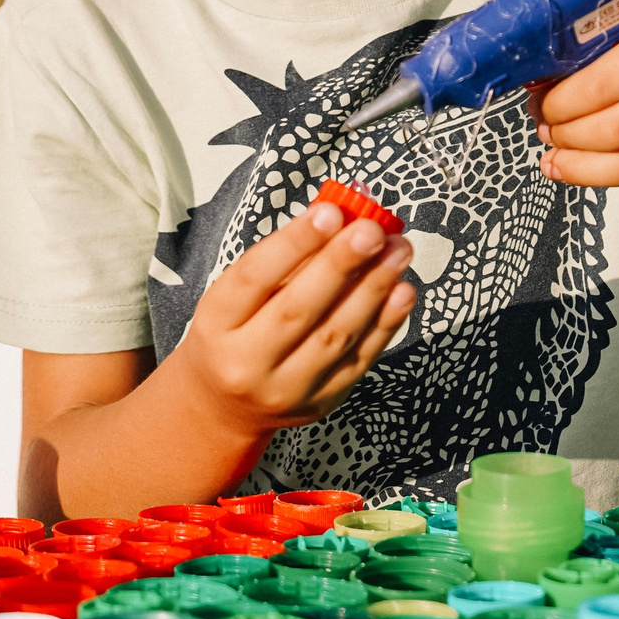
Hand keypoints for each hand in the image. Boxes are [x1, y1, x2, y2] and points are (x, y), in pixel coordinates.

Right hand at [163, 200, 414, 433]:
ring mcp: (285, 390)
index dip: (294, 243)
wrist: (227, 406)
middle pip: (298, 309)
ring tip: (398, 251)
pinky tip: (402, 291)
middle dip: (341, 264)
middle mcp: (245, 362)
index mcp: (216, 324)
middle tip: (373, 230)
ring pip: (335, 336)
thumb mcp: (239, 293)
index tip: (330, 212)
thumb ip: (285, 258)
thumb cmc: (236, 330)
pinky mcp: (321, 403)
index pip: (254, 278)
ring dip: (374, 289)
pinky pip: (359, 360)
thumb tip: (342, 216)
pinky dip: (386, 323)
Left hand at [537, 0, 618, 210]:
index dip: (556, 104)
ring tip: (560, 162)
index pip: (597, 86)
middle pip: (610, 133)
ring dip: (584, 172)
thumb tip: (544, 64)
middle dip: (564, 139)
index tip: (541, 105)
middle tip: (546, 134)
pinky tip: (612, 172)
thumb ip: (612, 28)